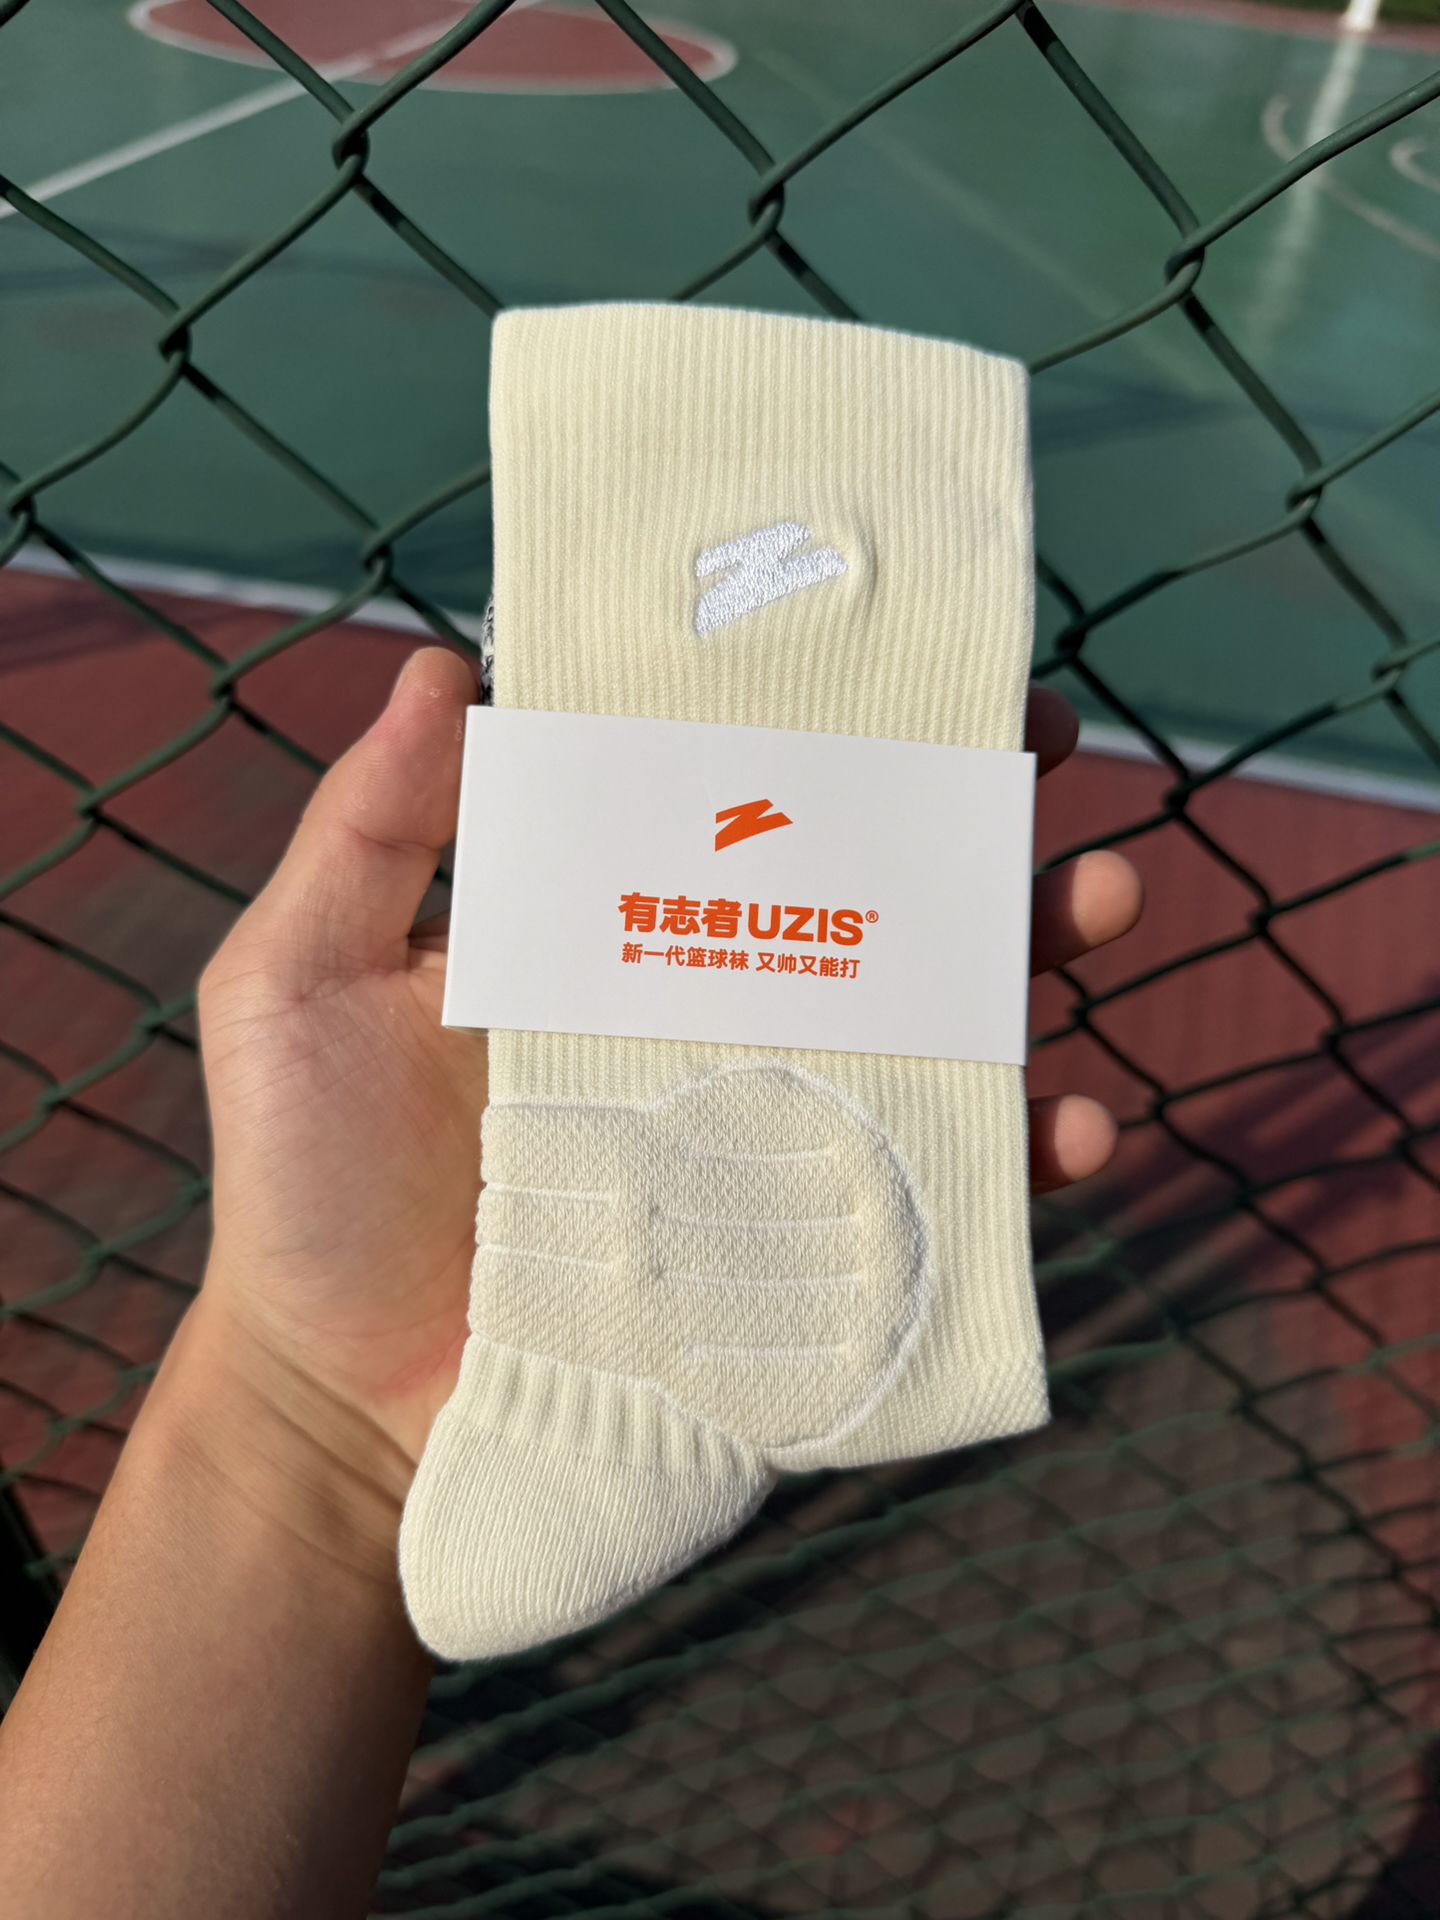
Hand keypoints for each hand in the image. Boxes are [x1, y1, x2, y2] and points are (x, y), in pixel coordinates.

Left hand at [193, 654, 1140, 1490]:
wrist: (346, 1413)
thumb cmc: (312, 1193)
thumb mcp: (299, 986)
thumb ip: (370, 835)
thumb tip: (445, 666)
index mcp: (609, 933)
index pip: (734, 801)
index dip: (819, 725)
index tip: (905, 655)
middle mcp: (706, 1010)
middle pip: (864, 895)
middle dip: (968, 819)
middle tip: (1041, 756)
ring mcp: (766, 1126)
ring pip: (931, 1022)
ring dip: (1031, 952)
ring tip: (1094, 897)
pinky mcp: (801, 1247)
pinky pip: (941, 1188)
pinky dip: (1024, 1154)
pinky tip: (1070, 1125)